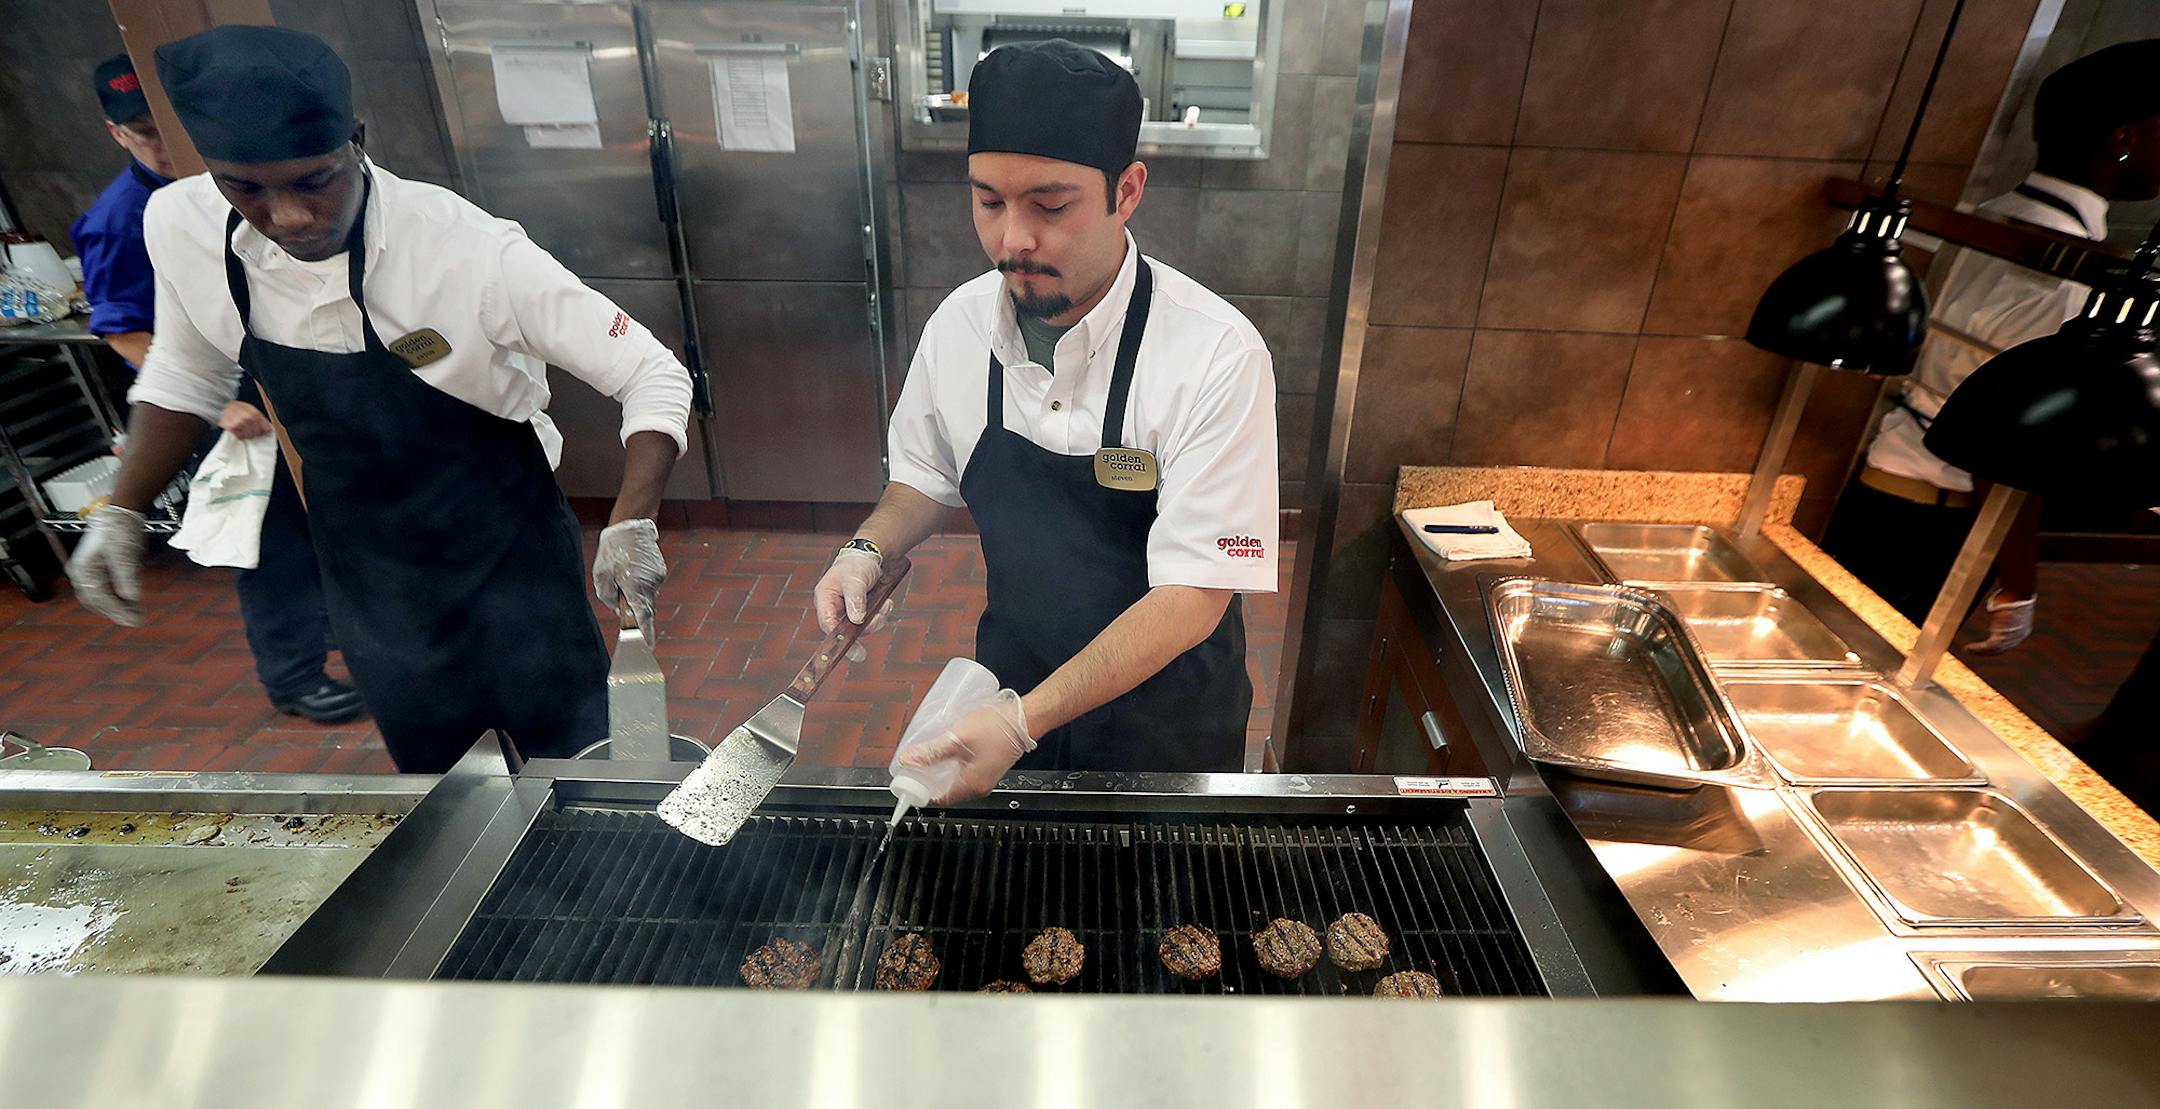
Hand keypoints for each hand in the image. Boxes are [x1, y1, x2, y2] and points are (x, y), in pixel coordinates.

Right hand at [68, 505, 148, 625]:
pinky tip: (133, 602)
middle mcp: (83, 573)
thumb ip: (127, 575)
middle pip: (97, 601)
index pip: (99, 597)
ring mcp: (90, 572)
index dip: (116, 610)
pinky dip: (118, 598)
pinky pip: (106, 590)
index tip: (133, 620)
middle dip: (116, 612)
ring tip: (138, 613)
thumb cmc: (120, 530)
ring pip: (101, 597)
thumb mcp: (125, 553)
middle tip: (137, 620)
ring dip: (118, 607)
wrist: (121, 514)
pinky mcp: (99, 571)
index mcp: (84, 569)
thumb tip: (131, 597)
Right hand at [218, 400, 272, 439]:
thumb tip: (268, 428)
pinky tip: (237, 431)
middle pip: (258, 433)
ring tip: (242, 429)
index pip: (266, 427)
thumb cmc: (235, 408)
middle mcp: (249, 418)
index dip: (264, 430)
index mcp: (254, 413)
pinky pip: (240, 437)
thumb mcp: (249, 408)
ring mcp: (241, 424)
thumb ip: (259, 417)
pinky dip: (239, 435)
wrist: (219, 406)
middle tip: (249, 429)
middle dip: (255, 433)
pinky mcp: (233, 428)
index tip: (262, 431)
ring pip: (250, 436)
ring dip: (247, 435)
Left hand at [592, 518, 666, 638]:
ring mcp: (658, 577)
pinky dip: (640, 582)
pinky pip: (650, 583)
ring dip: (636, 591)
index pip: (643, 617)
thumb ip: (608, 596)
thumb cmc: (613, 549)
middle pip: (645, 607)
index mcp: (635, 587)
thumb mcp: (601, 574)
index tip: (648, 646)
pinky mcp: (660, 570)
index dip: (645, 634)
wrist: (632, 524)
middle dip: (635, 608)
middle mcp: (650, 585)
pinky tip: (631, 567)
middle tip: (622, 594)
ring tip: (623, 572)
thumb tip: (618, 608)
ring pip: (646, 594)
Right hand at [814, 546, 896, 662]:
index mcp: (824, 599)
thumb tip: (857, 621)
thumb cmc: (856, 564)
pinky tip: (886, 603)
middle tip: (879, 620)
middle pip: (845, 630)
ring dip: (876, 619)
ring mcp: (846, 611)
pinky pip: (870, 621)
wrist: (870, 556)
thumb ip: (855, 600)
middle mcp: (833, 608)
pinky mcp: (859, 612)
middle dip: (866, 627)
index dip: (838, 640)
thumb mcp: (855, 580)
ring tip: (885, 605)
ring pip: (861, 628)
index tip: (854, 650)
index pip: (828, 625)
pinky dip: (880, 614)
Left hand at [899, 690, 1032, 803]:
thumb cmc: (998, 727)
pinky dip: (952, 764)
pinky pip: (963, 772)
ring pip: (954, 780)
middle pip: (945, 789)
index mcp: (971, 785)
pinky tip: (947, 749)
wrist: (1024, 718)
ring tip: (929, 753)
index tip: (909, 776)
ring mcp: (984, 778)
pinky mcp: (987, 768)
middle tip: (916, 762)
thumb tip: (909, 760)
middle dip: (928, 777)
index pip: (938, 798)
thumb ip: (932, 751)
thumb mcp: (958, 738)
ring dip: (940, 769)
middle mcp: (979, 786)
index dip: (921, 788)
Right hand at [1964, 589, 2035, 654]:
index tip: (1984, 647)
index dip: (1995, 647)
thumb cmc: (2012, 594)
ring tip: (1967, 650)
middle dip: (1985, 652)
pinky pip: (1987, 647)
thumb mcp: (2007, 606)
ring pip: (1993, 650)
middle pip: (2000, 650)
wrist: (2016, 593)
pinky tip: (1967, 649)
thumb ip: (2001, 611)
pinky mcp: (2002, 637)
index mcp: (2021, 630)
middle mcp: (2018, 637)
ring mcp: (2011, 638)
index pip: (2008, 643)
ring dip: (1978, 652)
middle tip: (1973, 651)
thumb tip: (1994, 606)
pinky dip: (1976, 649)